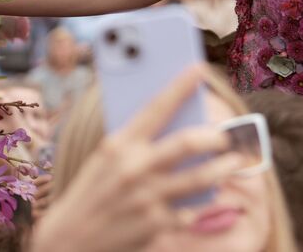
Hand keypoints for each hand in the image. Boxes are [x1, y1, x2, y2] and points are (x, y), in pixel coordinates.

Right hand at [28, 66, 243, 251]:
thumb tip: (177, 119)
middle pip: (188, 142)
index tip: (200, 68)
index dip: (181, 85)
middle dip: (215, 136)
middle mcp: (134, 168)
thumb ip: (136, 139)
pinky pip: (190, 210)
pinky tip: (201, 200)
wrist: (68, 239)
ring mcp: (147, 198)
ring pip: (200, 177)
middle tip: (225, 136)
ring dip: (223, 168)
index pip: (156, 106)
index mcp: (119, 144)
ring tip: (234, 161)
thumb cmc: (92, 190)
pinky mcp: (155, 225)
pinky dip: (198, 205)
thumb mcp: (106, 157)